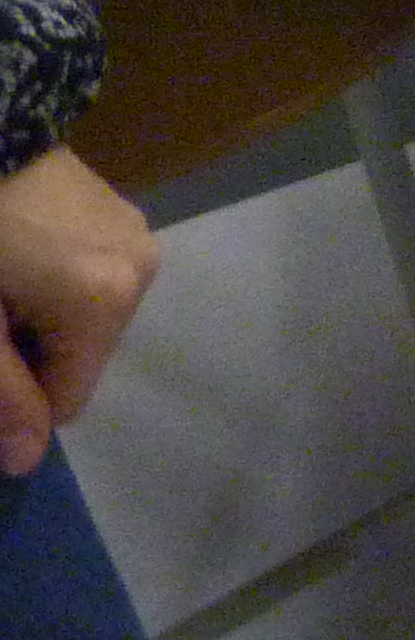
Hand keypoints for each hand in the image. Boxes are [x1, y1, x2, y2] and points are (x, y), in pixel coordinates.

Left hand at [0, 148, 156, 478]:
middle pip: (80, 359)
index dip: (14, 395)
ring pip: (86, 319)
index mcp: (107, 300)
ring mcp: (136, 234)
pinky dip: (55, 281)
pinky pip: (92, 277)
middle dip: (28, 353)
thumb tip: (27, 463)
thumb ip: (2, 393)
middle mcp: (140, 268)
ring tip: (2, 277)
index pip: (66, 402)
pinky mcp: (123, 211)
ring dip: (40, 317)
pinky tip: (19, 250)